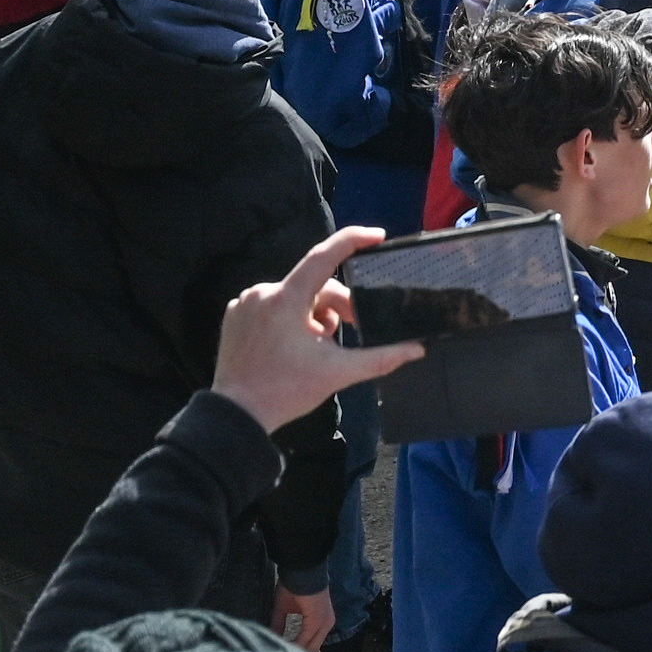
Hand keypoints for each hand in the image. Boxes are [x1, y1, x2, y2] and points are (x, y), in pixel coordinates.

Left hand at [214, 226, 424, 429]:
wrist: (236, 415)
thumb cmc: (286, 391)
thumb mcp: (338, 373)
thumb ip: (382, 358)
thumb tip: (417, 349)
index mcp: (286, 300)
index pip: (324, 257)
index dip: (352, 241)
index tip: (377, 236)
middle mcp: (262, 293)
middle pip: (315, 285)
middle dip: (337, 305)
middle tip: (349, 332)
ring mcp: (245, 303)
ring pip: (296, 296)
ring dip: (315, 314)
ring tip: (318, 345)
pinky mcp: (235, 315)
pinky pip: (274, 304)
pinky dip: (291, 318)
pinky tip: (294, 344)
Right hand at [279, 585, 336, 651]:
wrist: (302, 571)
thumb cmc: (294, 587)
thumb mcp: (284, 611)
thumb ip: (280, 627)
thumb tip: (274, 641)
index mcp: (321, 623)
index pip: (311, 645)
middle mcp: (326, 625)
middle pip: (311, 650)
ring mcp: (324, 624)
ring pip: (309, 648)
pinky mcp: (317, 622)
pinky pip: (304, 640)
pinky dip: (293, 647)